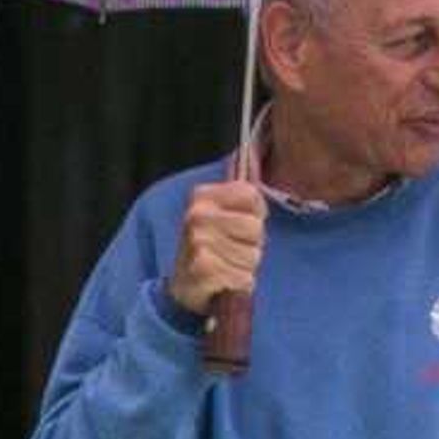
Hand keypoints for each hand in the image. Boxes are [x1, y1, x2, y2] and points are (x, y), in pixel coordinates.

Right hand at [169, 168, 267, 316]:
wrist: (183, 289)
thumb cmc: (211, 250)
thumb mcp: (223, 215)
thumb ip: (241, 189)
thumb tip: (250, 150)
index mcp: (201, 197)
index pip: (252, 196)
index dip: (254, 216)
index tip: (237, 227)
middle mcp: (196, 216)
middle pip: (255, 228)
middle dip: (251, 245)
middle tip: (229, 251)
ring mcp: (198, 243)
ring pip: (252, 255)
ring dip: (244, 267)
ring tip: (225, 267)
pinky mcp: (202, 271)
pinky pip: (243, 278)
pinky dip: (238, 285)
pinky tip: (221, 282)